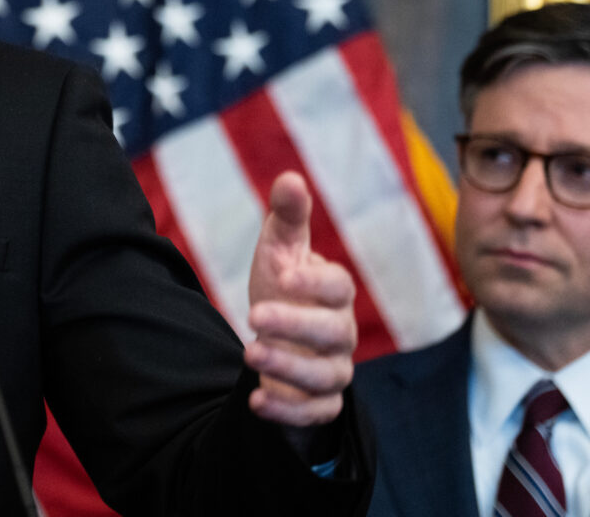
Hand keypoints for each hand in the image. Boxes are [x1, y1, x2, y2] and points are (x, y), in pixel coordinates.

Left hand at [243, 171, 356, 427]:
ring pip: (329, 377)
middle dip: (296, 326)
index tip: (282, 276)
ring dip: (289, 369)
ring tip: (250, 355)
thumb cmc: (283, 287)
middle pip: (334, 332)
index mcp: (334, 292)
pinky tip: (256, 402)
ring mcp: (334, 368)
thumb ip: (287, 217)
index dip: (314, 282)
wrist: (278, 337)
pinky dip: (288, 411)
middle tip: (253, 318)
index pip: (339, 286)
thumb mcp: (279, 251)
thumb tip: (290, 177)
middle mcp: (340, 331)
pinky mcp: (321, 402)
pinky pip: (317, 413)